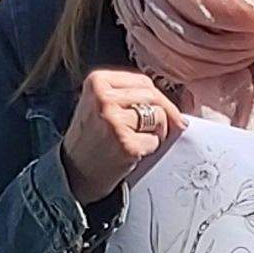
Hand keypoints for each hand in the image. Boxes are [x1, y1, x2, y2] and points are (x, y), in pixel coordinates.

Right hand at [58, 71, 181, 204]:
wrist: (75, 171)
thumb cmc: (94, 136)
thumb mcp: (101, 103)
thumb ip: (132, 96)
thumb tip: (179, 113)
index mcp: (97, 81)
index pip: (143, 81)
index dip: (156, 98)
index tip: (158, 110)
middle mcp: (103, 98)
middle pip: (154, 97)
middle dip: (162, 114)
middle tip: (153, 130)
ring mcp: (114, 121)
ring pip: (158, 117)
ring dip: (156, 131)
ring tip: (137, 139)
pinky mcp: (125, 144)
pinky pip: (155, 140)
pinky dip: (150, 148)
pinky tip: (133, 152)